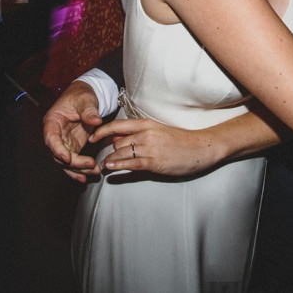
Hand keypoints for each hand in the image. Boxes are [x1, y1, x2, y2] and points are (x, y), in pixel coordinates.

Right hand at [42, 81, 103, 182]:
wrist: (85, 97)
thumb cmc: (81, 96)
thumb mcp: (85, 99)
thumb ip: (89, 111)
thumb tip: (96, 121)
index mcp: (53, 121)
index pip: (51, 138)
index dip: (57, 149)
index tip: (67, 157)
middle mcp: (55, 134)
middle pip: (59, 153)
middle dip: (74, 162)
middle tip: (90, 164)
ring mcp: (63, 142)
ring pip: (66, 161)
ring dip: (78, 169)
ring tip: (93, 172)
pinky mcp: (72, 146)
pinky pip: (73, 161)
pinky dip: (79, 169)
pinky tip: (86, 176)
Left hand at [91, 119, 225, 176]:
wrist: (201, 148)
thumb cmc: (181, 140)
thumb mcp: (159, 131)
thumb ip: (139, 134)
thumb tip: (118, 139)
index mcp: (147, 124)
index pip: (118, 125)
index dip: (101, 131)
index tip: (92, 137)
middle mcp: (146, 134)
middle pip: (117, 142)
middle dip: (109, 150)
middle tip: (102, 158)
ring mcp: (149, 148)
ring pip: (121, 153)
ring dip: (110, 160)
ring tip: (103, 165)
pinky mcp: (153, 162)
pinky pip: (130, 164)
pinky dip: (118, 166)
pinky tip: (110, 168)